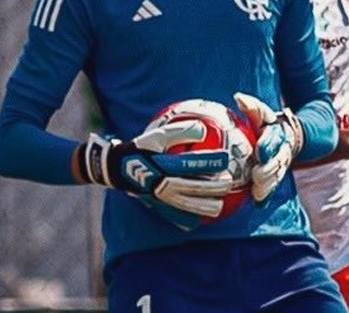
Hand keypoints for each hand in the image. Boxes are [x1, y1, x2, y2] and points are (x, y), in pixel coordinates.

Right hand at [76, 122, 232, 229]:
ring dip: (206, 206)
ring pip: (188, 205)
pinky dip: (188, 218)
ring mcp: (161, 198)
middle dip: (215, 186)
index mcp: (163, 165)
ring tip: (220, 205)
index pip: (191, 164)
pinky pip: (176, 215)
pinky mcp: (157, 206)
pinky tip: (201, 219)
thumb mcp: (157, 136)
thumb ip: (180, 131)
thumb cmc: (141, 148)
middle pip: (194, 187)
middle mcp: (163, 183)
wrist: (117, 168)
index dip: (210, 161)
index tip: (226, 158)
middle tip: (231, 182)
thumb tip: (202, 128)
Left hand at [234, 92, 303, 202]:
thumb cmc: (268, 123)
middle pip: (277, 162)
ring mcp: (281, 165)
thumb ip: (252, 107)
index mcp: (278, 134)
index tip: (259, 151)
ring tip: (257, 191)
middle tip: (257, 175)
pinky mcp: (276, 177)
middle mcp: (282, 151)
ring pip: (276, 176)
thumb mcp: (262, 113)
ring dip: (268, 185)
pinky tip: (258, 202)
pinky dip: (266, 195)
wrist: (291, 136)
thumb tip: (238, 97)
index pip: (273, 140)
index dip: (267, 146)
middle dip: (268, 169)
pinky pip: (273, 187)